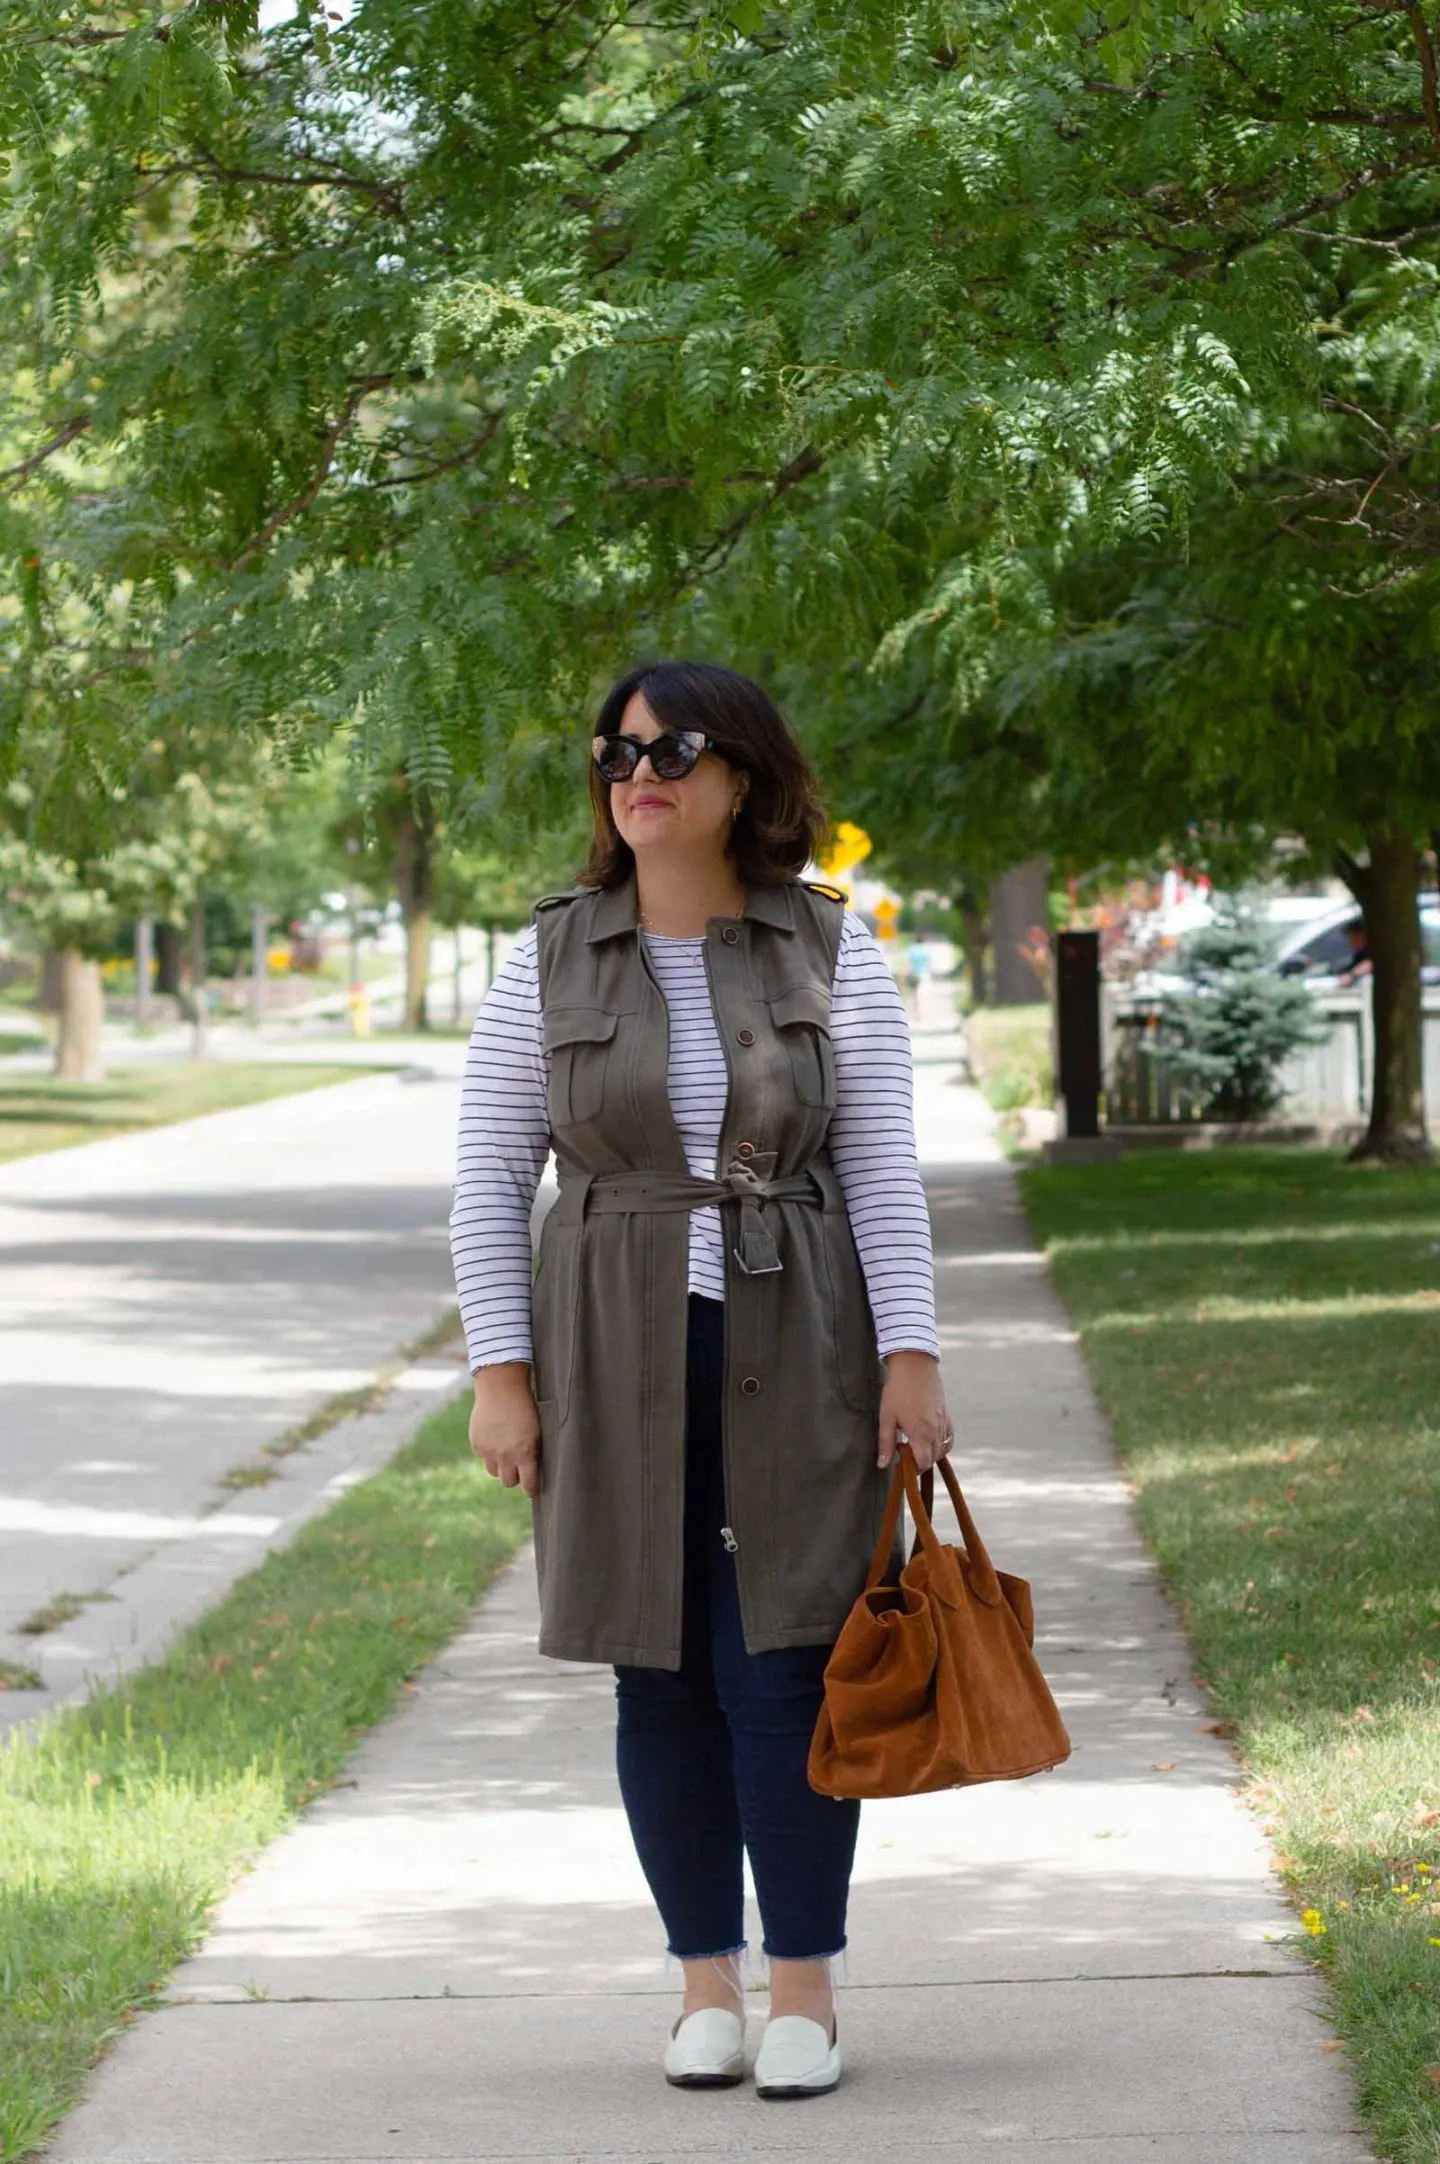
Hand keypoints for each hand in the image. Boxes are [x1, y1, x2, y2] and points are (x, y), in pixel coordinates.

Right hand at [469, 1362, 541, 1498]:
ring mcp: (488, 1452)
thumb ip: (533, 1452)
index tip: (532, 1489)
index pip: (528, 1485)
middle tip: (518, 1466)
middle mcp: (505, 1457)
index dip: (531, 1489)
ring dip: (500, 1466)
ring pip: (493, 1472)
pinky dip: (488, 1452)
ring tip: (505, 1450)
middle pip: (508, 1482)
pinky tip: (494, 1437)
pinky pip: (483, 1457)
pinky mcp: (476, 1444)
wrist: (501, 1387)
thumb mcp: (537, 1431)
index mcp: (525, 1454)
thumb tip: (533, 1470)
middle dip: (514, 1477)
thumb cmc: (525, 1407)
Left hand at [877, 1350, 952, 1472]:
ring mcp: (944, 1422)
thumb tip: (883, 1465)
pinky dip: (941, 1442)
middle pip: (933, 1458)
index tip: (901, 1463)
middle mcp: (936, 1430)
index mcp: (921, 1434)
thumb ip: (886, 1443)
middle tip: (903, 1450)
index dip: (912, 1469)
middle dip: (919, 1461)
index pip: (923, 1463)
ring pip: (942, 1448)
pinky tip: (928, 1436)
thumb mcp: (887, 1417)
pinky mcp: (946, 1413)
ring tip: (913, 1442)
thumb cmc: (897, 1390)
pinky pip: (949, 1436)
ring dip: (929, 1452)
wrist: (914, 1364)